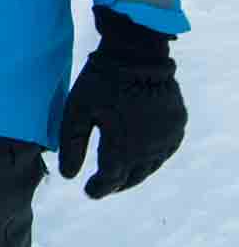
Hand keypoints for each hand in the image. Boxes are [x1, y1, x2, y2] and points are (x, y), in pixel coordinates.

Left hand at [57, 8, 185, 198]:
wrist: (137, 54)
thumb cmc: (101, 82)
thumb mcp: (76, 111)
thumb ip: (71, 145)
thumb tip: (68, 176)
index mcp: (124, 147)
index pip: (111, 179)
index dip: (98, 188)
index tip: (88, 191)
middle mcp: (150, 148)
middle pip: (133, 176)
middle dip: (116, 183)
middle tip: (103, 186)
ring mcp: (168, 137)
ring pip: (151, 166)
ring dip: (135, 173)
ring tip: (120, 175)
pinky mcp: (178, 124)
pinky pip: (165, 151)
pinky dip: (152, 158)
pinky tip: (142, 156)